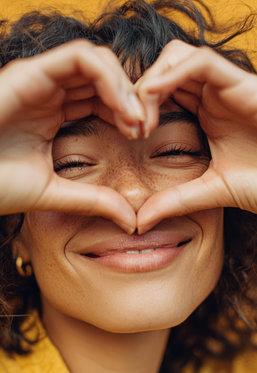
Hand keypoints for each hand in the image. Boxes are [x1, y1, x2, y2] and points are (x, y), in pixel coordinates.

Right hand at [0, 39, 145, 231]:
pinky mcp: (31, 72)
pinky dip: (109, 78)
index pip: (102, 100)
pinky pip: (80, 58)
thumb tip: (130, 220)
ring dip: (124, 86)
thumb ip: (93, 200)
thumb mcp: (55, 193)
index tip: (142, 137)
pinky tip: (122, 108)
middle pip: (104, 78)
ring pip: (97, 62)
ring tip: (136, 119)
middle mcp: (50, 93)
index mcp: (54, 114)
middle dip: (131, 98)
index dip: (127, 114)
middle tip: (145, 127)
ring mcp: (41, 80)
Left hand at [136, 40, 256, 232]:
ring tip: (141, 116)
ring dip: (152, 81)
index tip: (126, 133)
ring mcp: (225, 86)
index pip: (161, 92)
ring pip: (177, 56)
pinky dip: (172, 74)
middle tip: (127, 123)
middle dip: (138, 91)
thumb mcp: (209, 191)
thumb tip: (140, 221)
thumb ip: (175, 201)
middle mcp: (212, 95)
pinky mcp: (241, 82)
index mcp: (204, 113)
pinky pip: (201, 62)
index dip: (137, 105)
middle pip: (163, 69)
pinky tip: (154, 100)